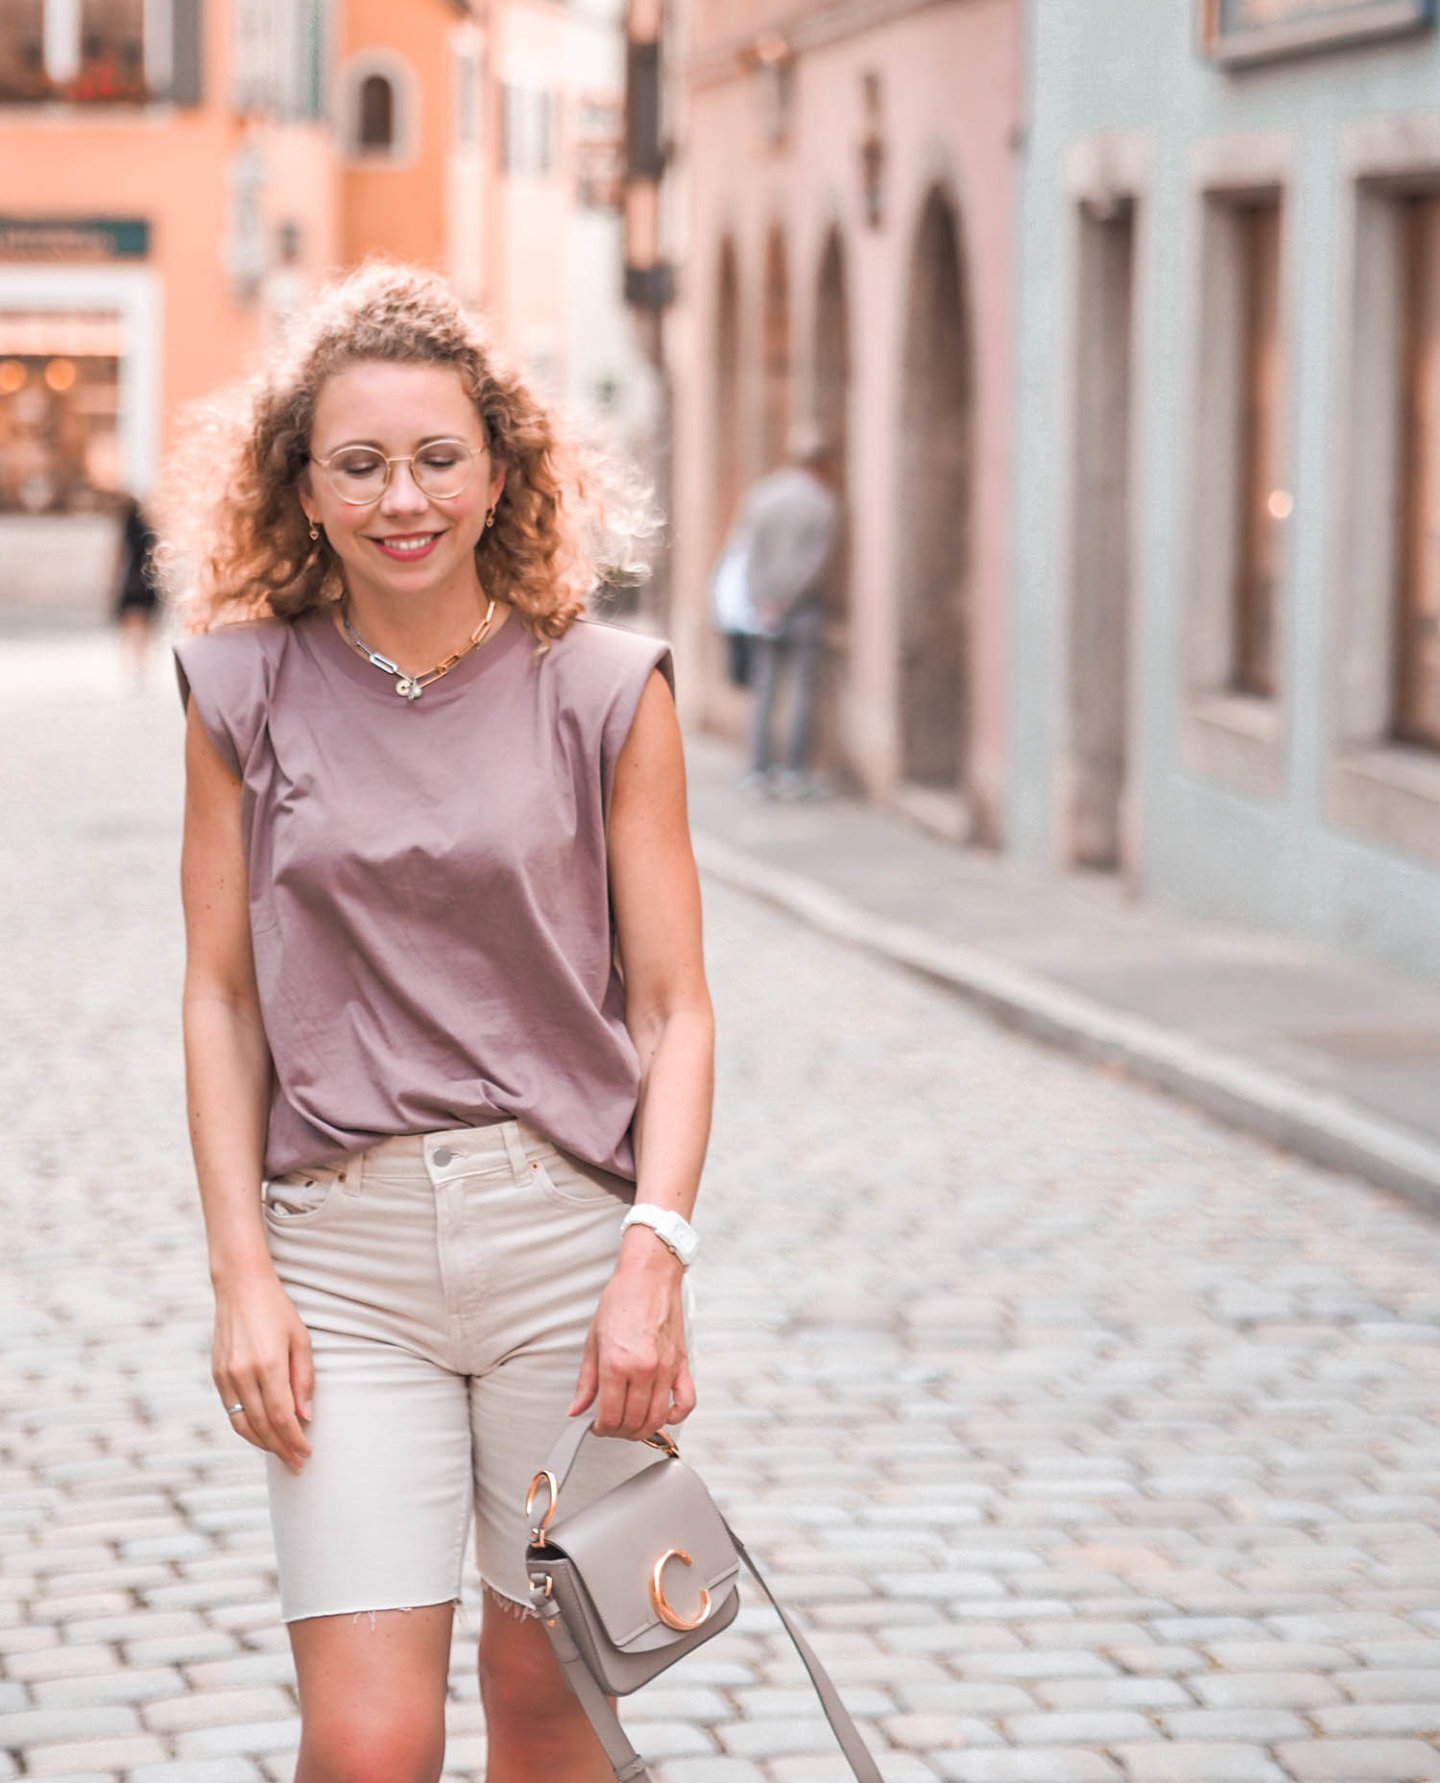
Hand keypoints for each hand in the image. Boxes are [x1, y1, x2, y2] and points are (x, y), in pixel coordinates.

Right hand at [213, 1269, 313, 1471]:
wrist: (240, 1287)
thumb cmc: (277, 1310)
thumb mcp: (301, 1339)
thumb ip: (303, 1379)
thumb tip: (305, 1416)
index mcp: (269, 1364)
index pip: (281, 1416)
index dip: (294, 1440)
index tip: (306, 1453)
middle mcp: (243, 1373)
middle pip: (262, 1426)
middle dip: (281, 1449)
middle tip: (297, 1464)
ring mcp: (226, 1375)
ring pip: (242, 1424)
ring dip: (262, 1444)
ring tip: (281, 1453)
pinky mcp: (216, 1374)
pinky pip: (231, 1411)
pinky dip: (247, 1427)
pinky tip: (261, 1432)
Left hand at [570, 1229, 695, 1438]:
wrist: (648, 1277)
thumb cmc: (621, 1301)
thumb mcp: (593, 1341)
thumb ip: (586, 1381)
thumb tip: (577, 1408)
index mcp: (616, 1364)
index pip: (609, 1416)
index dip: (600, 1429)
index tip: (596, 1426)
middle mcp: (643, 1370)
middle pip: (633, 1422)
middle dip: (618, 1432)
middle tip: (611, 1426)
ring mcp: (665, 1369)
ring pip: (657, 1419)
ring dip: (643, 1431)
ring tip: (632, 1425)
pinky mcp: (681, 1364)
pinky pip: (686, 1402)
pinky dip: (676, 1416)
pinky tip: (663, 1415)